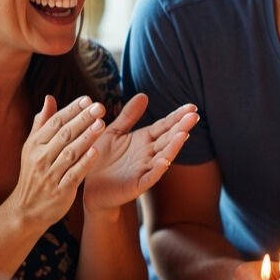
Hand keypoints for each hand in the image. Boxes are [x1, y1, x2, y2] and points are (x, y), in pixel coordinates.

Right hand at [10, 95, 104, 227]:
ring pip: (70, 153)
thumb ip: (43, 123)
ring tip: (101, 124)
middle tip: (99, 107)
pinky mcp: (60, 190)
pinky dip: (84, 163)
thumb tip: (49, 98)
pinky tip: (96, 152)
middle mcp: (41, 157)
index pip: (55, 123)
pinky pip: (73, 174)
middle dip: (82, 119)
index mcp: (35, 144)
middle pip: (64, 134)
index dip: (72, 110)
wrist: (26, 210)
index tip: (88, 99)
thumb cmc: (34, 174)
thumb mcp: (32, 148)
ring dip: (86, 137)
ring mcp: (50, 174)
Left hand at [83, 95, 198, 213]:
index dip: (177, 116)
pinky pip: (149, 177)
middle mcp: (148, 153)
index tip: (192, 107)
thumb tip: (144, 95)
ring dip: (174, 146)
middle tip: (194, 117)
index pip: (165, 125)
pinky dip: (157, 170)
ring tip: (184, 134)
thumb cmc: (100, 156)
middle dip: (181, 128)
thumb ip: (128, 116)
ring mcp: (144, 169)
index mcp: (144, 139)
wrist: (85, 183)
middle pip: (168, 138)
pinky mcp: (136, 185)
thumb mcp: (114, 132)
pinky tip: (164, 161)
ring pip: (163, 156)